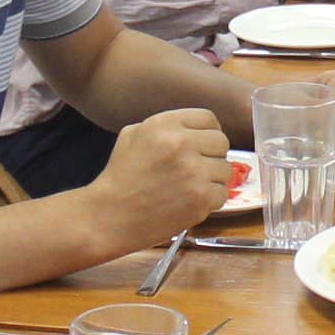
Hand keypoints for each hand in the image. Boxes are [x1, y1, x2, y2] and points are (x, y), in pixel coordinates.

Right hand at [90, 109, 232, 248]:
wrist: (109, 216)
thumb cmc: (120, 177)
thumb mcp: (133, 135)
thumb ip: (165, 126)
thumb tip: (195, 130)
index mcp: (165, 124)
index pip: (208, 118)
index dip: (207, 133)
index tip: (202, 146)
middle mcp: (182, 143)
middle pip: (222, 143)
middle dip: (211, 156)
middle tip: (196, 169)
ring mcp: (194, 171)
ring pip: (225, 170)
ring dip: (212, 180)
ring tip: (189, 188)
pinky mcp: (200, 198)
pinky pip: (222, 194)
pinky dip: (210, 201)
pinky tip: (190, 203)